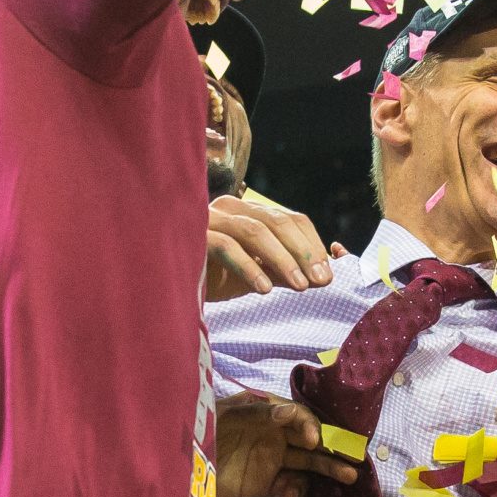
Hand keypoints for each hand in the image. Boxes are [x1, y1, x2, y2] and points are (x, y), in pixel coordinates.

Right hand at [206, 194, 337, 299]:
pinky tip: (264, 289)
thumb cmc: (215, 279)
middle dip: (303, 252)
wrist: (169, 286)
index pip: (290, 218)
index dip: (312, 244)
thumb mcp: (258, 275)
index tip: (328, 273)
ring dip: (282, 259)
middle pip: (277, 221)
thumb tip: (324, 275)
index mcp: (248, 212)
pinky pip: (226, 246)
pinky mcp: (193, 235)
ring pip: (254, 231)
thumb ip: (287, 271)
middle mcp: (230, 208)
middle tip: (321, 280)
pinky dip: (249, 267)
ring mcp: (209, 218)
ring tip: (300, 287)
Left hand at [210, 392, 359, 496]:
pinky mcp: (266, 483)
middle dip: (330, 446)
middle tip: (351, 457)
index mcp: (263, 411)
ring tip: (349, 476)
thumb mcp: (224, 416)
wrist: (178, 475)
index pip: (295, 413)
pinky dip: (296, 488)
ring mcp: (270, 458)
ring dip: (327, 467)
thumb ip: (258, 413)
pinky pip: (291, 483)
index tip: (312, 439)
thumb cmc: (198, 435)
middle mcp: (272, 433)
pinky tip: (290, 493)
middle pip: (308, 437)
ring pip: (307, 461)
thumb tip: (289, 412)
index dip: (308, 424)